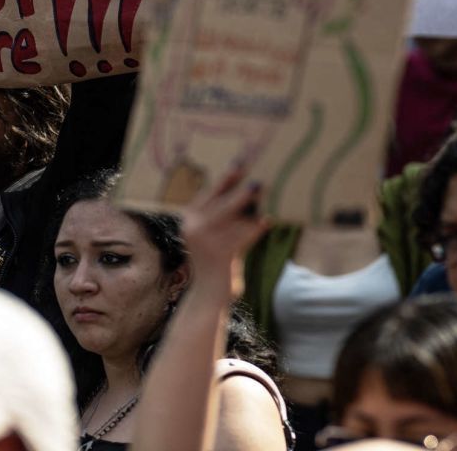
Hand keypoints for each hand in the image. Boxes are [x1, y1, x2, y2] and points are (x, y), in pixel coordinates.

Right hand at [181, 166, 267, 299]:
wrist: (209, 294)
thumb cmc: (216, 261)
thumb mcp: (211, 235)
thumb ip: (220, 215)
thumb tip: (248, 188)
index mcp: (189, 220)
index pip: (208, 194)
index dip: (225, 178)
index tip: (239, 162)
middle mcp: (193, 228)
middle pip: (218, 202)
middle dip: (236, 185)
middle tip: (253, 172)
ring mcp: (205, 242)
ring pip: (230, 216)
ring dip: (248, 203)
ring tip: (262, 189)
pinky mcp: (219, 255)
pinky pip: (241, 236)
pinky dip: (255, 228)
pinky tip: (268, 220)